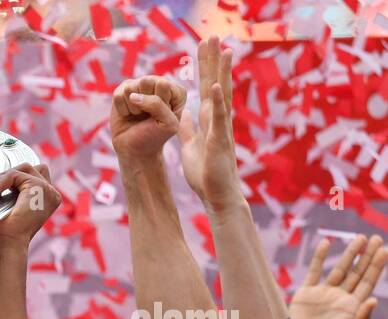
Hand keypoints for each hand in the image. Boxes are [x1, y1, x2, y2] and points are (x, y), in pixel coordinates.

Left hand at [0, 163, 60, 246]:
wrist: (9, 243)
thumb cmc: (6, 231)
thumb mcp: (5, 206)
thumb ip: (3, 190)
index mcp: (45, 198)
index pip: (30, 175)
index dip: (9, 177)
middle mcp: (50, 193)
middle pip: (28, 168)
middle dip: (4, 175)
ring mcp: (48, 190)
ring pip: (23, 169)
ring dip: (1, 177)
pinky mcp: (39, 188)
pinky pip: (16, 175)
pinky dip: (0, 182)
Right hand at [111, 75, 186, 162]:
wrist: (135, 150)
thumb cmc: (154, 137)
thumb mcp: (166, 124)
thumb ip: (156, 104)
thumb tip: (132, 95)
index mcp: (176, 91)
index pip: (162, 84)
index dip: (158, 103)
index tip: (159, 116)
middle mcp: (158, 84)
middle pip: (145, 81)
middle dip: (143, 103)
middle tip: (147, 116)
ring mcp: (140, 86)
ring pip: (130, 88)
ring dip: (132, 108)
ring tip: (138, 116)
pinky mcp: (123, 92)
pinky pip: (118, 96)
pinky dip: (122, 109)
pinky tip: (128, 115)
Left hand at [178, 38, 241, 214]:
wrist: (216, 194)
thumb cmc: (205, 172)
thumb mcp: (190, 145)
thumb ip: (188, 128)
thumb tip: (182, 114)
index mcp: (209, 119)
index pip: (206, 87)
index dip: (205, 67)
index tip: (202, 47)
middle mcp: (218, 119)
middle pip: (216, 83)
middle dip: (214, 61)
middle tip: (213, 36)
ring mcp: (221, 128)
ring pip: (222, 95)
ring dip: (222, 73)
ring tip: (223, 50)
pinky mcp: (219, 141)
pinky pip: (218, 118)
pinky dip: (215, 102)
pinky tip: (213, 86)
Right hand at [291, 235, 385, 318]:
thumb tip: (373, 300)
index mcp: (353, 308)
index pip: (368, 282)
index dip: (376, 266)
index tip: (384, 250)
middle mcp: (340, 298)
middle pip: (357, 272)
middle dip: (367, 256)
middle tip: (376, 238)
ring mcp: (323, 295)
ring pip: (339, 269)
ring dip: (350, 254)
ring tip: (360, 238)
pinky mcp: (305, 295)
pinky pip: (314, 272)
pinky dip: (320, 257)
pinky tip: (327, 243)